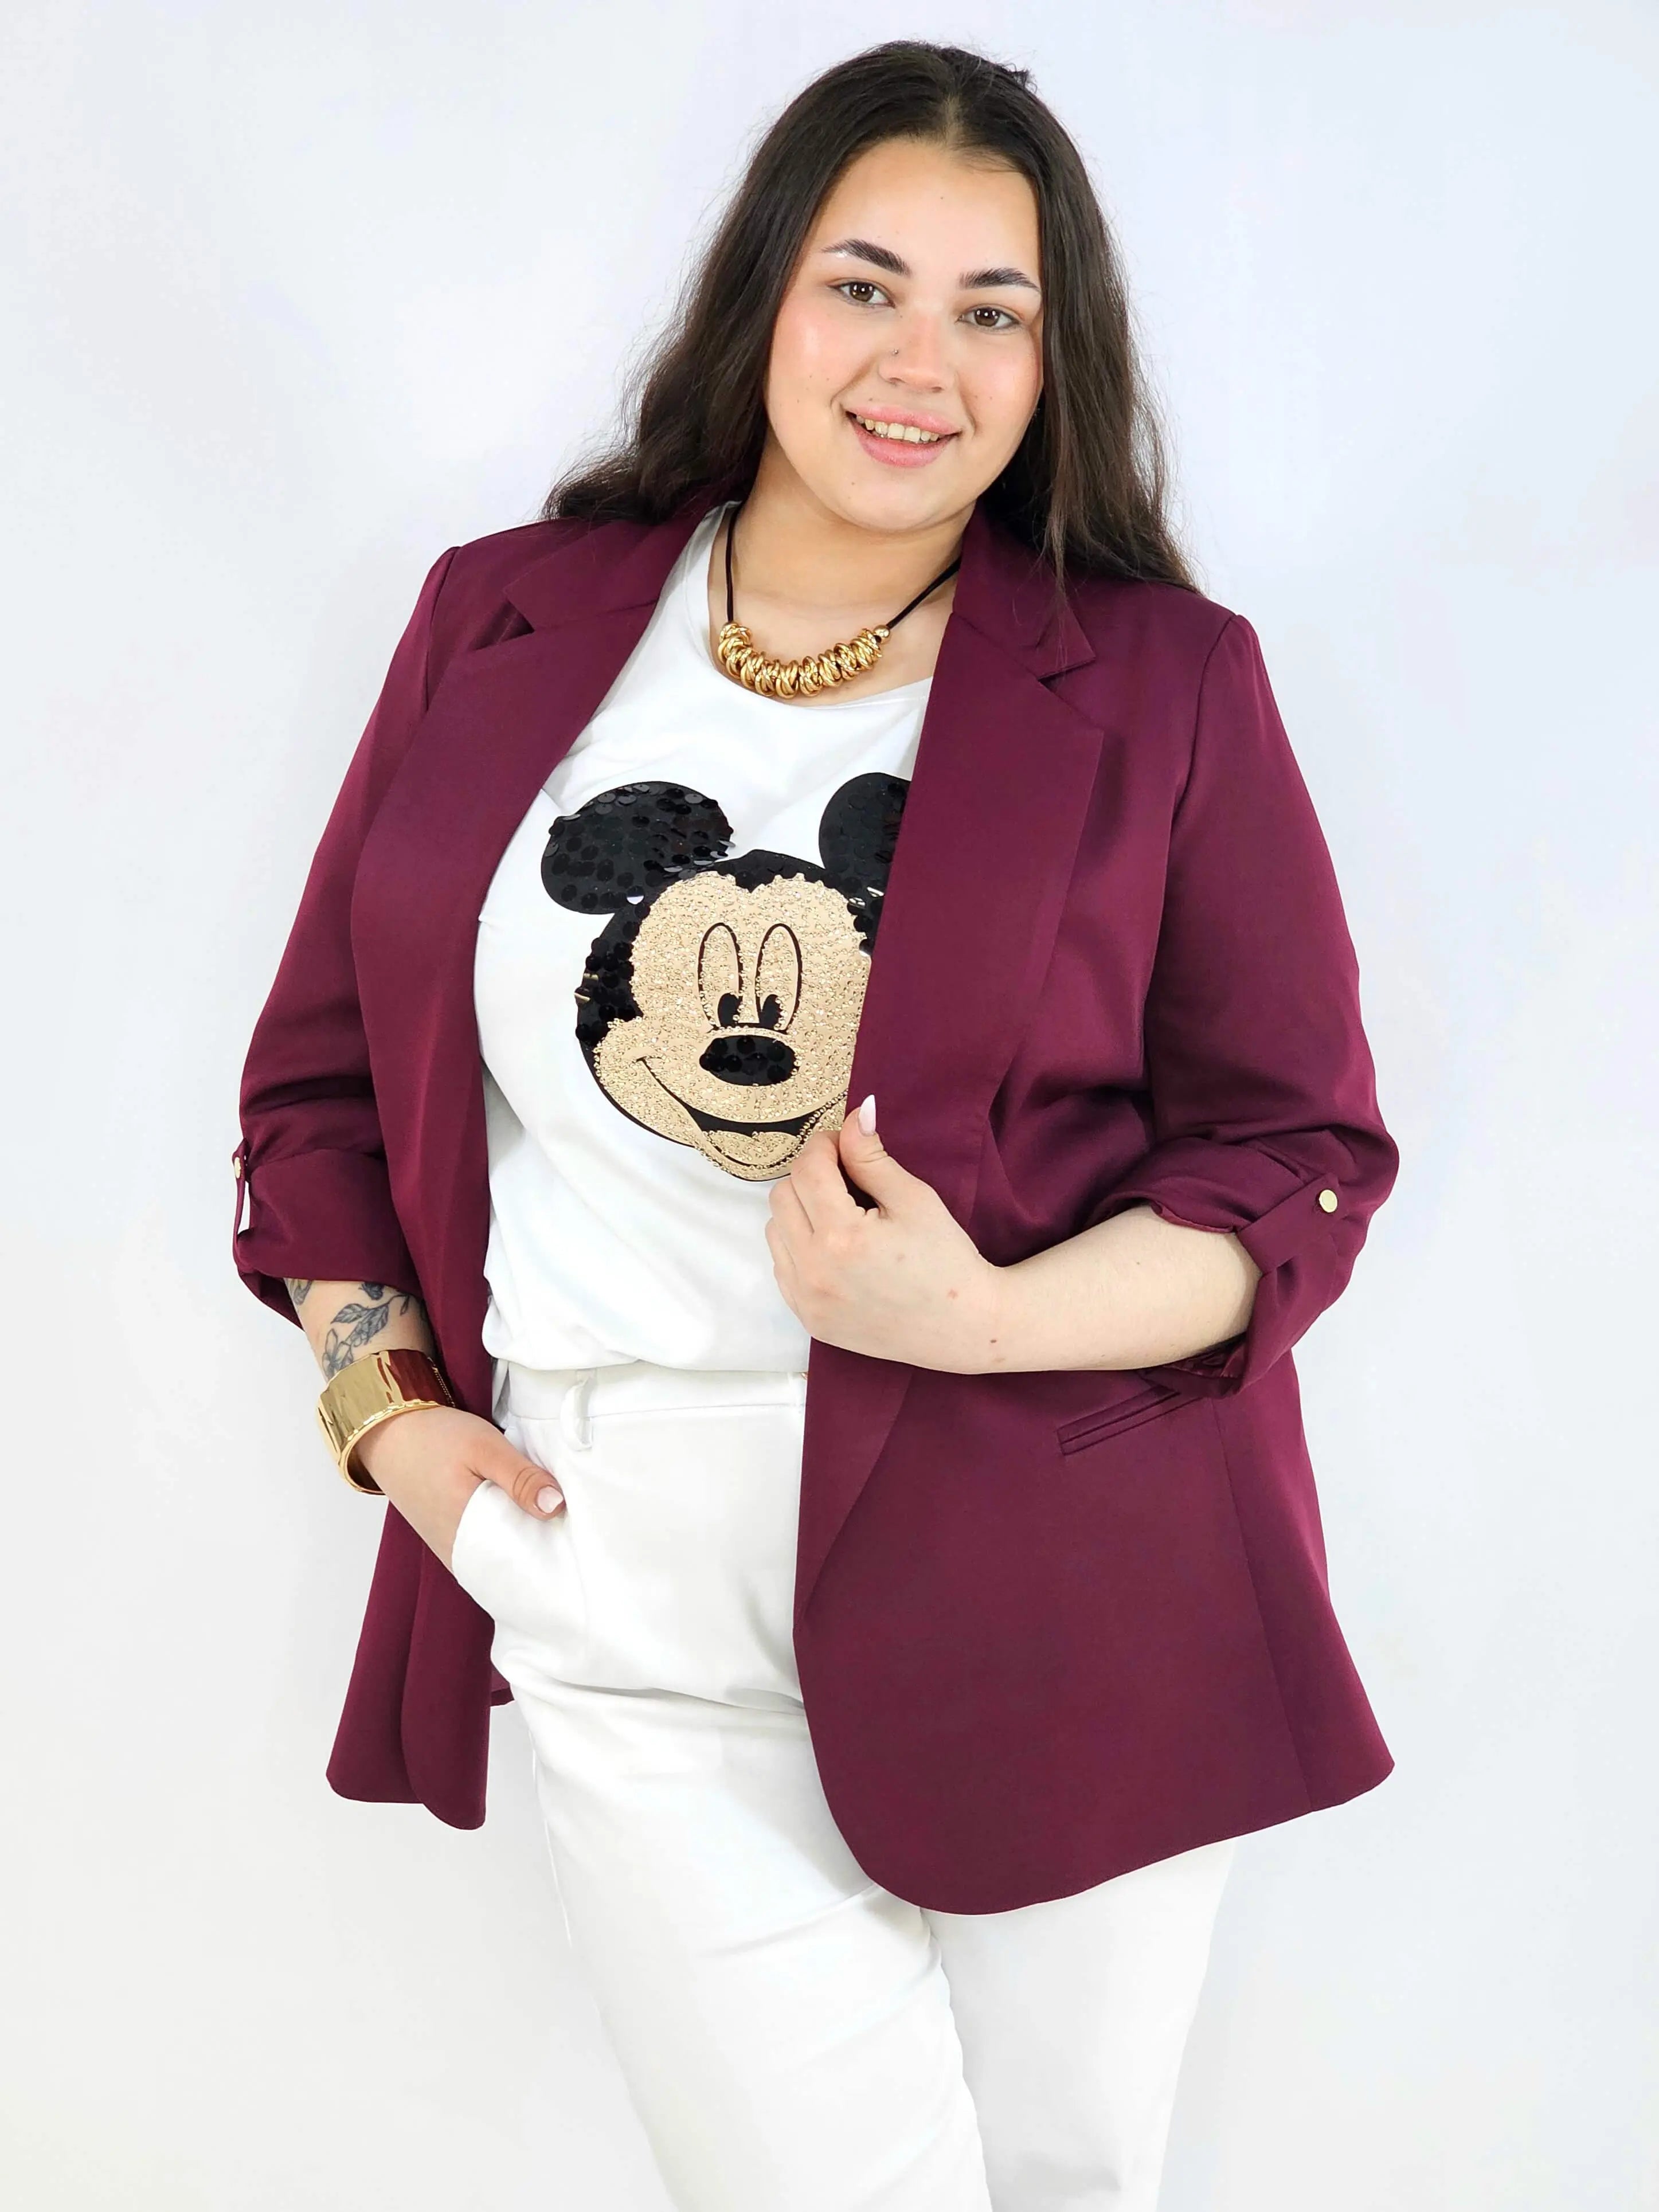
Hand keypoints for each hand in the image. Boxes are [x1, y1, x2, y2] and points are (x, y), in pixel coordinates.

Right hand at [352, 1404, 563, 1570]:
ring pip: (499, 1561)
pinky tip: (528, 1528)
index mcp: (467, 1536)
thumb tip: (556, 1506)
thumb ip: (520, 1478)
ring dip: (525, 1548)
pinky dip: (507, 1542)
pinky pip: (485, 1553)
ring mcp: (450, 1549)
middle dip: (543, 1557)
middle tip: (578, 1543)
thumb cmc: (435, 1438)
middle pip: (511, 1568)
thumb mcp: (484, 1447)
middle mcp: (457, 1554)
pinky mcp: (447, 1539)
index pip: (519, 1568)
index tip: (582, 1551)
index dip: (552, 1561)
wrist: (388, 1431)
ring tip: (561, 1536)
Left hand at [765, 1094, 1004, 1371]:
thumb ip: (872, 1156)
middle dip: (810, 1176)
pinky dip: (799, 1246)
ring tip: (840, 1214)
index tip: (843, 1145)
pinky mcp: (807, 1317)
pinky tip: (834, 1247)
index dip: (824, 1145)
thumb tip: (855, 1113)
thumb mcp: (915, 1199)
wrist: (961, 1328)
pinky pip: (781, 1265)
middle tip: (845, 1178)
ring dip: (800, 1211)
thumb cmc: (946, 1260)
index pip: (807, 1169)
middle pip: (783, 1195)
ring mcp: (806, 1299)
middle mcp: (814, 1270)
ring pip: (775, 1229)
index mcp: (843, 1236)